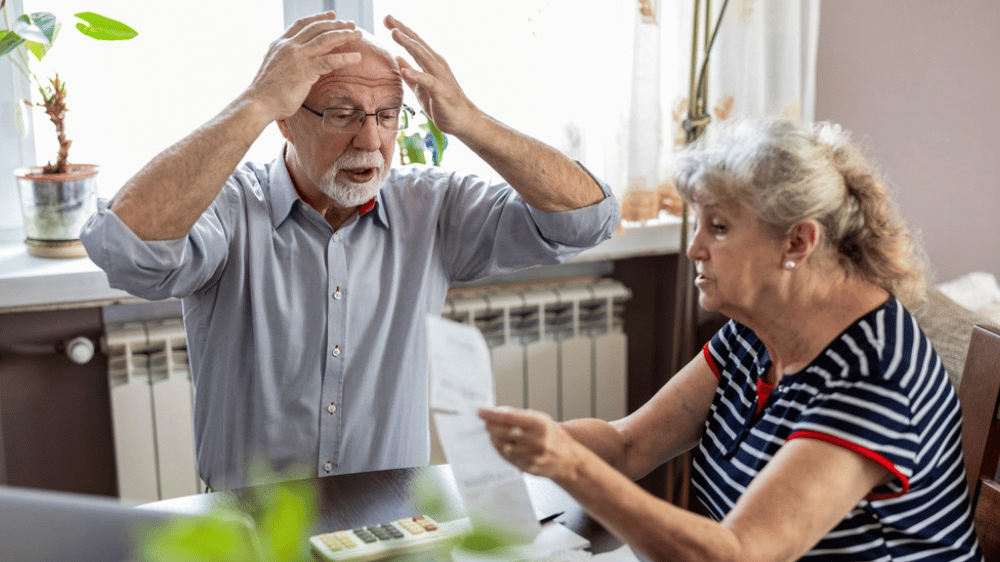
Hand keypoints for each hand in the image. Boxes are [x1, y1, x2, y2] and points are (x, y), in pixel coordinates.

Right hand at [246, 12, 362, 121]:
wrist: (258, 103)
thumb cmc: (266, 92)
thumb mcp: (275, 68)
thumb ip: (286, 61)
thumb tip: (297, 63)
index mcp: (280, 43)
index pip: (302, 24)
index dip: (319, 18)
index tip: (332, 15)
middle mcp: (289, 46)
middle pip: (317, 28)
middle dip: (337, 24)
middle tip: (351, 24)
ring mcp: (298, 57)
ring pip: (326, 39)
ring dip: (344, 35)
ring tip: (358, 35)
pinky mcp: (306, 71)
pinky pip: (330, 60)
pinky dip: (346, 57)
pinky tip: (356, 57)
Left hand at [383, 15, 480, 135]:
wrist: (462, 121)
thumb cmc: (442, 104)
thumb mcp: (421, 87)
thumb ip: (410, 73)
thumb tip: (397, 58)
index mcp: (431, 63)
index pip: (415, 43)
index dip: (401, 30)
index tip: (387, 20)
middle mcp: (437, 65)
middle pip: (418, 44)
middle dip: (402, 30)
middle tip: (388, 18)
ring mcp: (440, 76)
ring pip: (423, 56)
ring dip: (408, 44)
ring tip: (394, 34)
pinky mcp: (441, 90)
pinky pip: (427, 81)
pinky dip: (416, 74)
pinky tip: (404, 69)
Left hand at [478, 406, 583, 481]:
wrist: (569, 460)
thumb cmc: (554, 436)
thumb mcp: (542, 419)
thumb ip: (521, 416)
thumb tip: (497, 412)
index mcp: (539, 425)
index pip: (508, 417)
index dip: (491, 414)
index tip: (481, 411)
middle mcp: (535, 441)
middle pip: (502, 432)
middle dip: (490, 425)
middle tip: (484, 421)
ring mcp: (530, 456)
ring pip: (501, 445)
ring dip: (492, 437)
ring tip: (491, 431)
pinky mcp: (526, 467)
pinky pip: (506, 457)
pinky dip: (498, 448)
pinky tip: (497, 442)